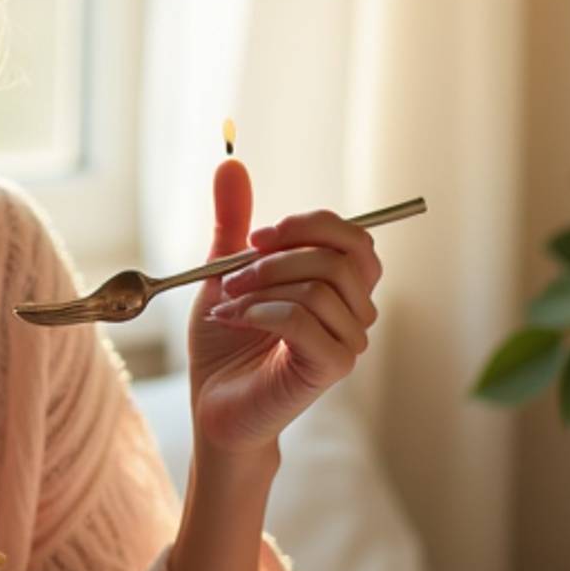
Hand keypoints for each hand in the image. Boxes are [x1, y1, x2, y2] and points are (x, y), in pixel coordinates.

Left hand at [185, 160, 381, 456]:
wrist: (214, 407)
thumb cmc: (225, 346)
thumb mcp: (226, 273)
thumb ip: (234, 223)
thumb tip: (230, 163)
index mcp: (340, 286)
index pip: (354, 236)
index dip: (308, 225)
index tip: (255, 237)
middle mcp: (355, 312)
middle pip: (342, 255)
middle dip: (280, 257)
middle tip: (234, 274)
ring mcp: (348, 341)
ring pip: (320, 286)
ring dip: (261, 288)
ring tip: (228, 306)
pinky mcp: (331, 367)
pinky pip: (303, 318)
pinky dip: (260, 313)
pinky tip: (235, 322)